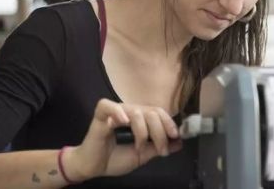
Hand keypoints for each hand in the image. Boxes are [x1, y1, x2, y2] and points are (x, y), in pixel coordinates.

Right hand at [65, 99, 181, 180]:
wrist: (93, 167)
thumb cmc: (115, 159)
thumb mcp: (142, 155)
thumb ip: (159, 147)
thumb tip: (179, 142)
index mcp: (140, 119)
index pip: (158, 112)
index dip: (169, 122)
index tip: (176, 136)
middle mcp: (130, 112)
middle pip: (151, 112)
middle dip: (160, 132)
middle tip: (161, 150)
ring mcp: (115, 112)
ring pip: (136, 111)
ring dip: (143, 131)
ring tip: (140, 147)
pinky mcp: (100, 116)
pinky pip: (107, 106)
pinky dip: (117, 112)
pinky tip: (124, 122)